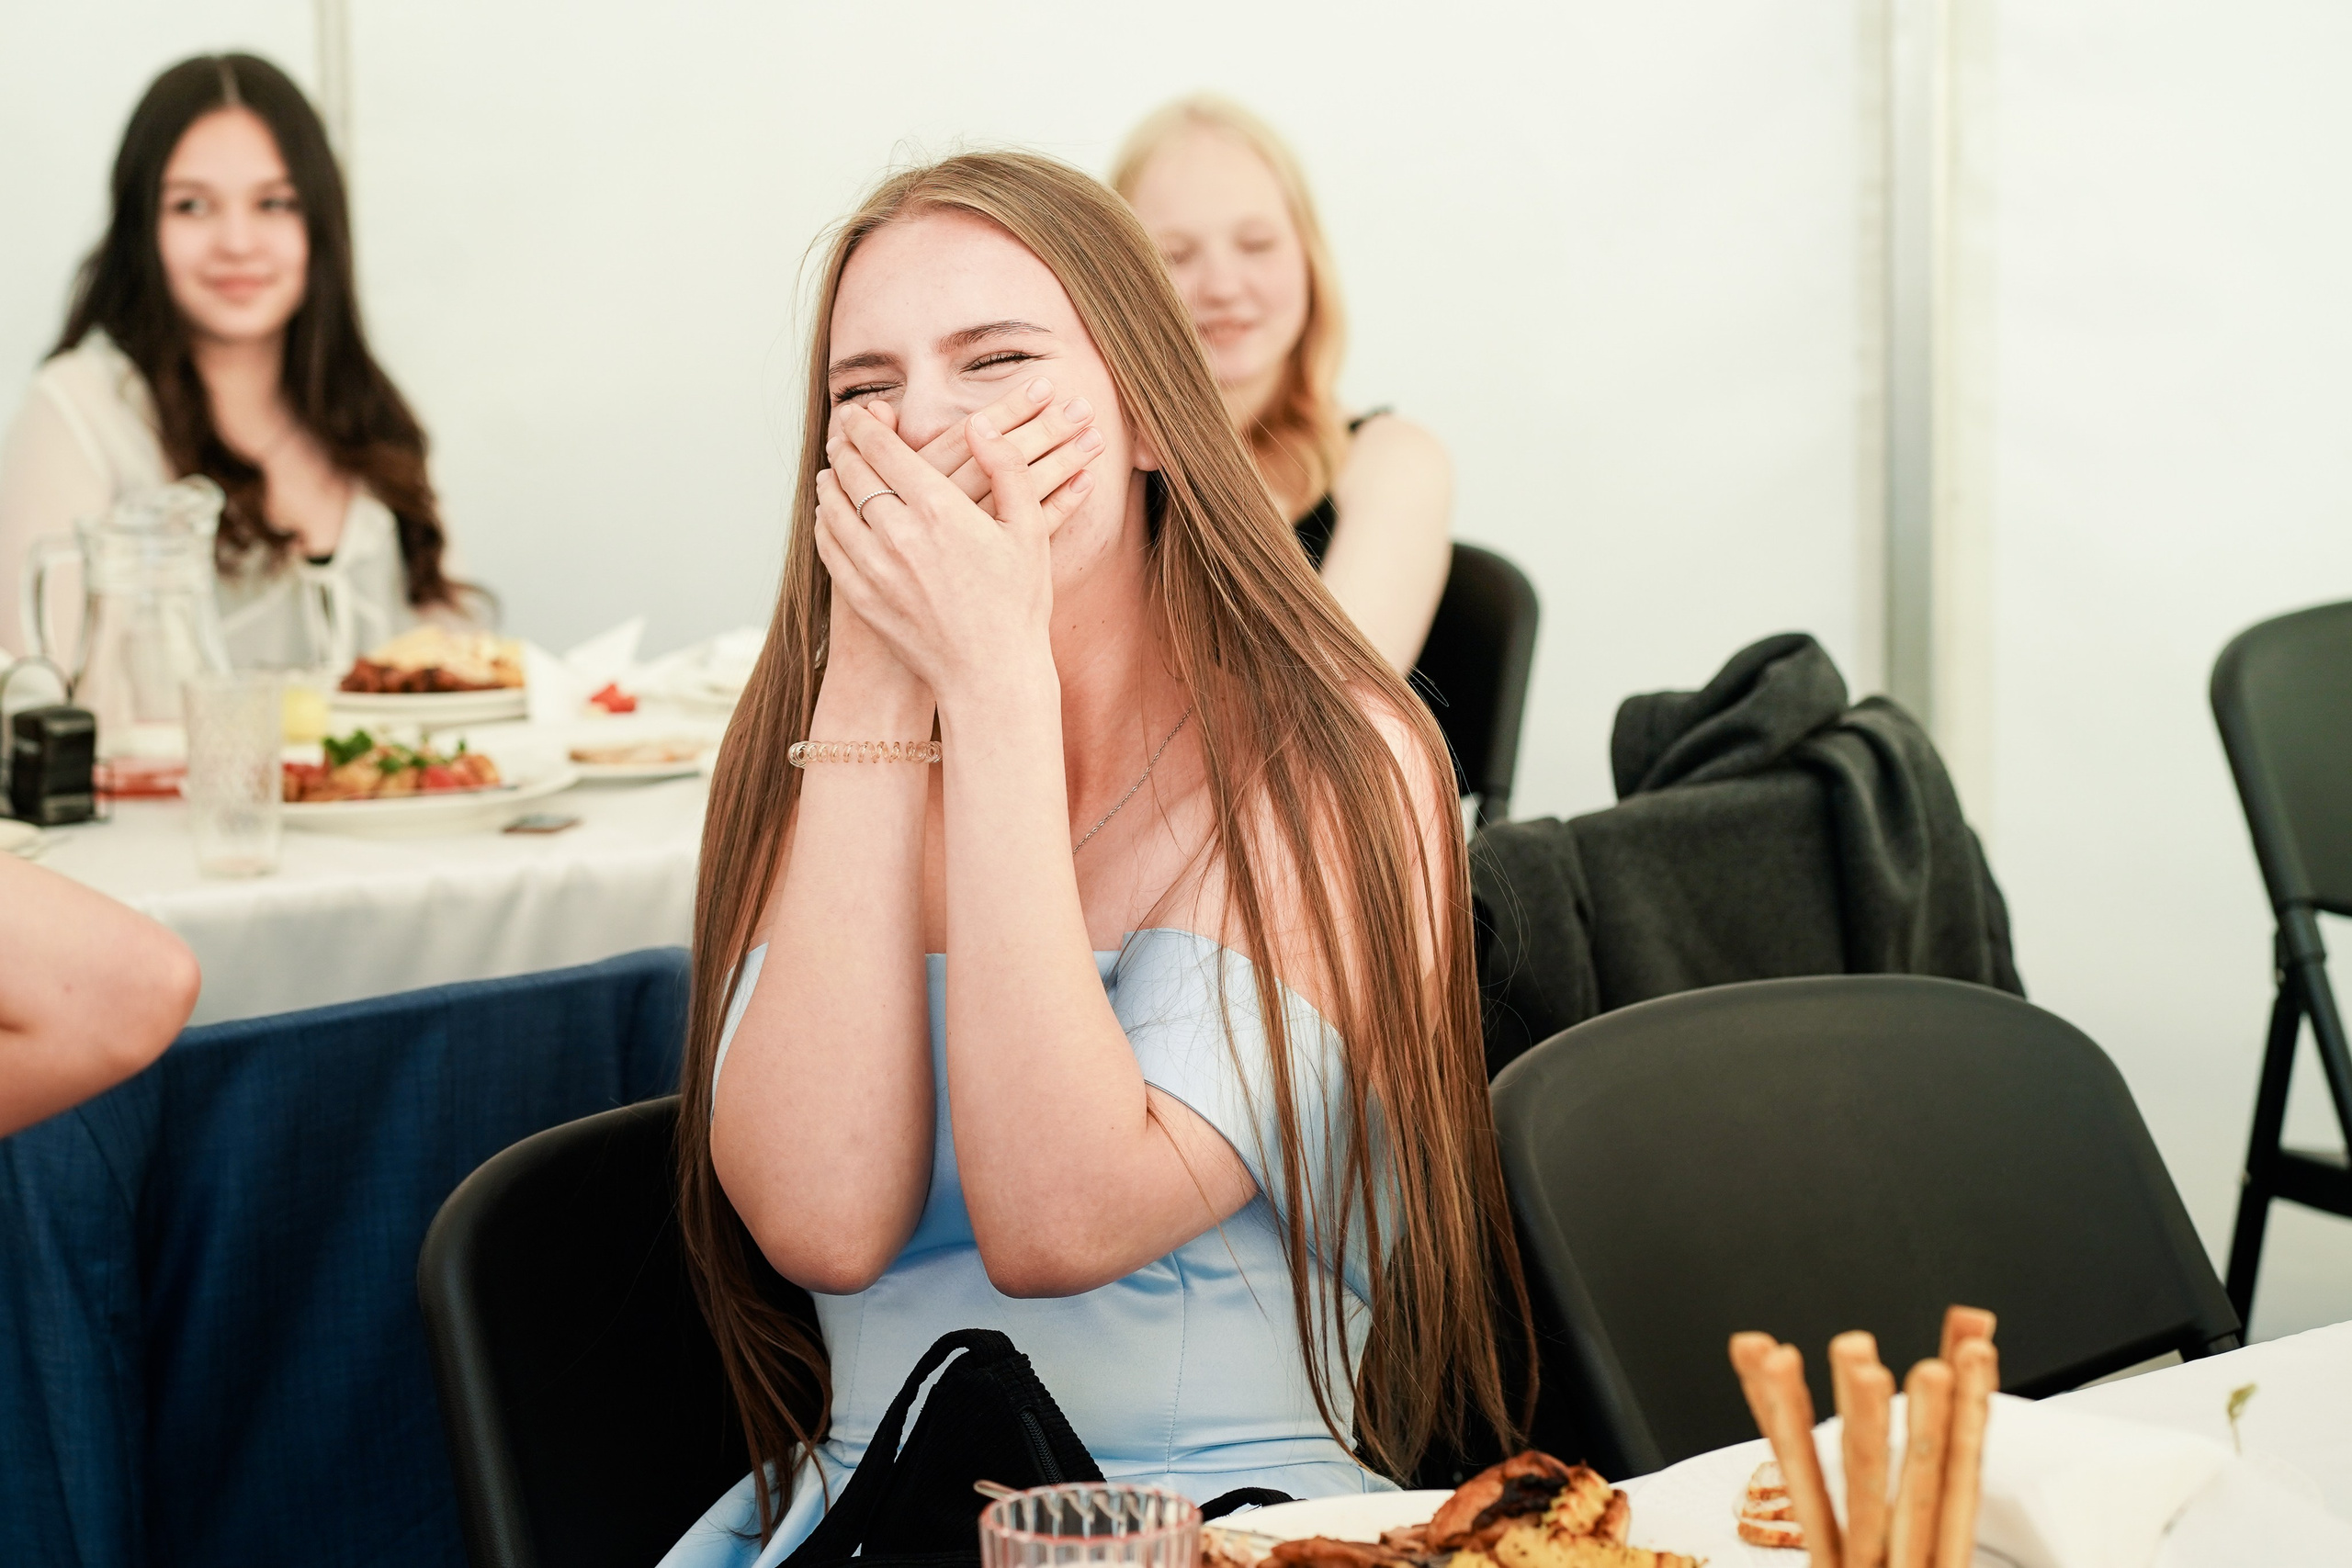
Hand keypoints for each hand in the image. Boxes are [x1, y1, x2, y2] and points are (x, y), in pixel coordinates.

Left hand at [814, 400, 1093, 701]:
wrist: (992, 675)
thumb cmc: (1019, 603)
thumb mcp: (1029, 530)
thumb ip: (1007, 469)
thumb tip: (978, 424)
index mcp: (941, 510)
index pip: (885, 450)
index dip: (865, 426)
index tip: (859, 414)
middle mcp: (900, 535)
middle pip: (853, 474)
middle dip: (844, 449)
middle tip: (842, 436)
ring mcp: (875, 569)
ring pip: (833, 510)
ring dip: (830, 484)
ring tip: (832, 472)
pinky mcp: (863, 599)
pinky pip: (830, 548)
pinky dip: (825, 525)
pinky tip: (831, 518)